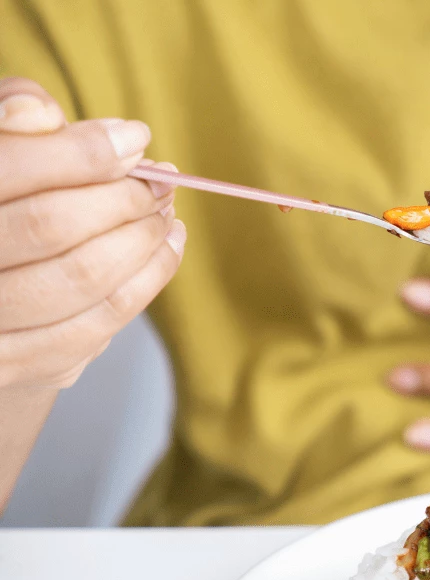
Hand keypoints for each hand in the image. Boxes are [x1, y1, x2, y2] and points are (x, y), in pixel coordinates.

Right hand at [0, 77, 185, 389]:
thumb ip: (6, 124)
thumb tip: (47, 113)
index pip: (9, 168)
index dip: (82, 151)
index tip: (136, 138)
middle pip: (51, 225)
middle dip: (122, 197)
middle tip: (159, 181)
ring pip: (82, 278)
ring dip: (143, 240)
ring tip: (165, 213)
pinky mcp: (9, 367)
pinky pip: (93, 329)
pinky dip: (144, 283)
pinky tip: (165, 250)